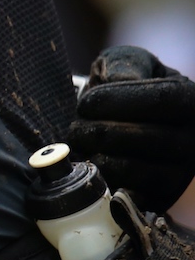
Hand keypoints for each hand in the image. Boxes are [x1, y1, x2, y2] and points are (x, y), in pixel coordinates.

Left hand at [68, 45, 194, 212]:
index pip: (161, 99)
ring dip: (99, 157)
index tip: (86, 104)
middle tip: (76, 129)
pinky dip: (104, 182)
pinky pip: (131, 196)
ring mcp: (180, 171)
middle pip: (149, 138)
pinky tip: (89, 167)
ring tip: (81, 145)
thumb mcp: (127, 63)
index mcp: (190, 100)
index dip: (117, 101)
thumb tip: (120, 81)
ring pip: (139, 170)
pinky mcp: (160, 196)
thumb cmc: (124, 87)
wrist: (122, 122)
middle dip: (101, 133)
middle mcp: (194, 138)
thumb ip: (124, 64)